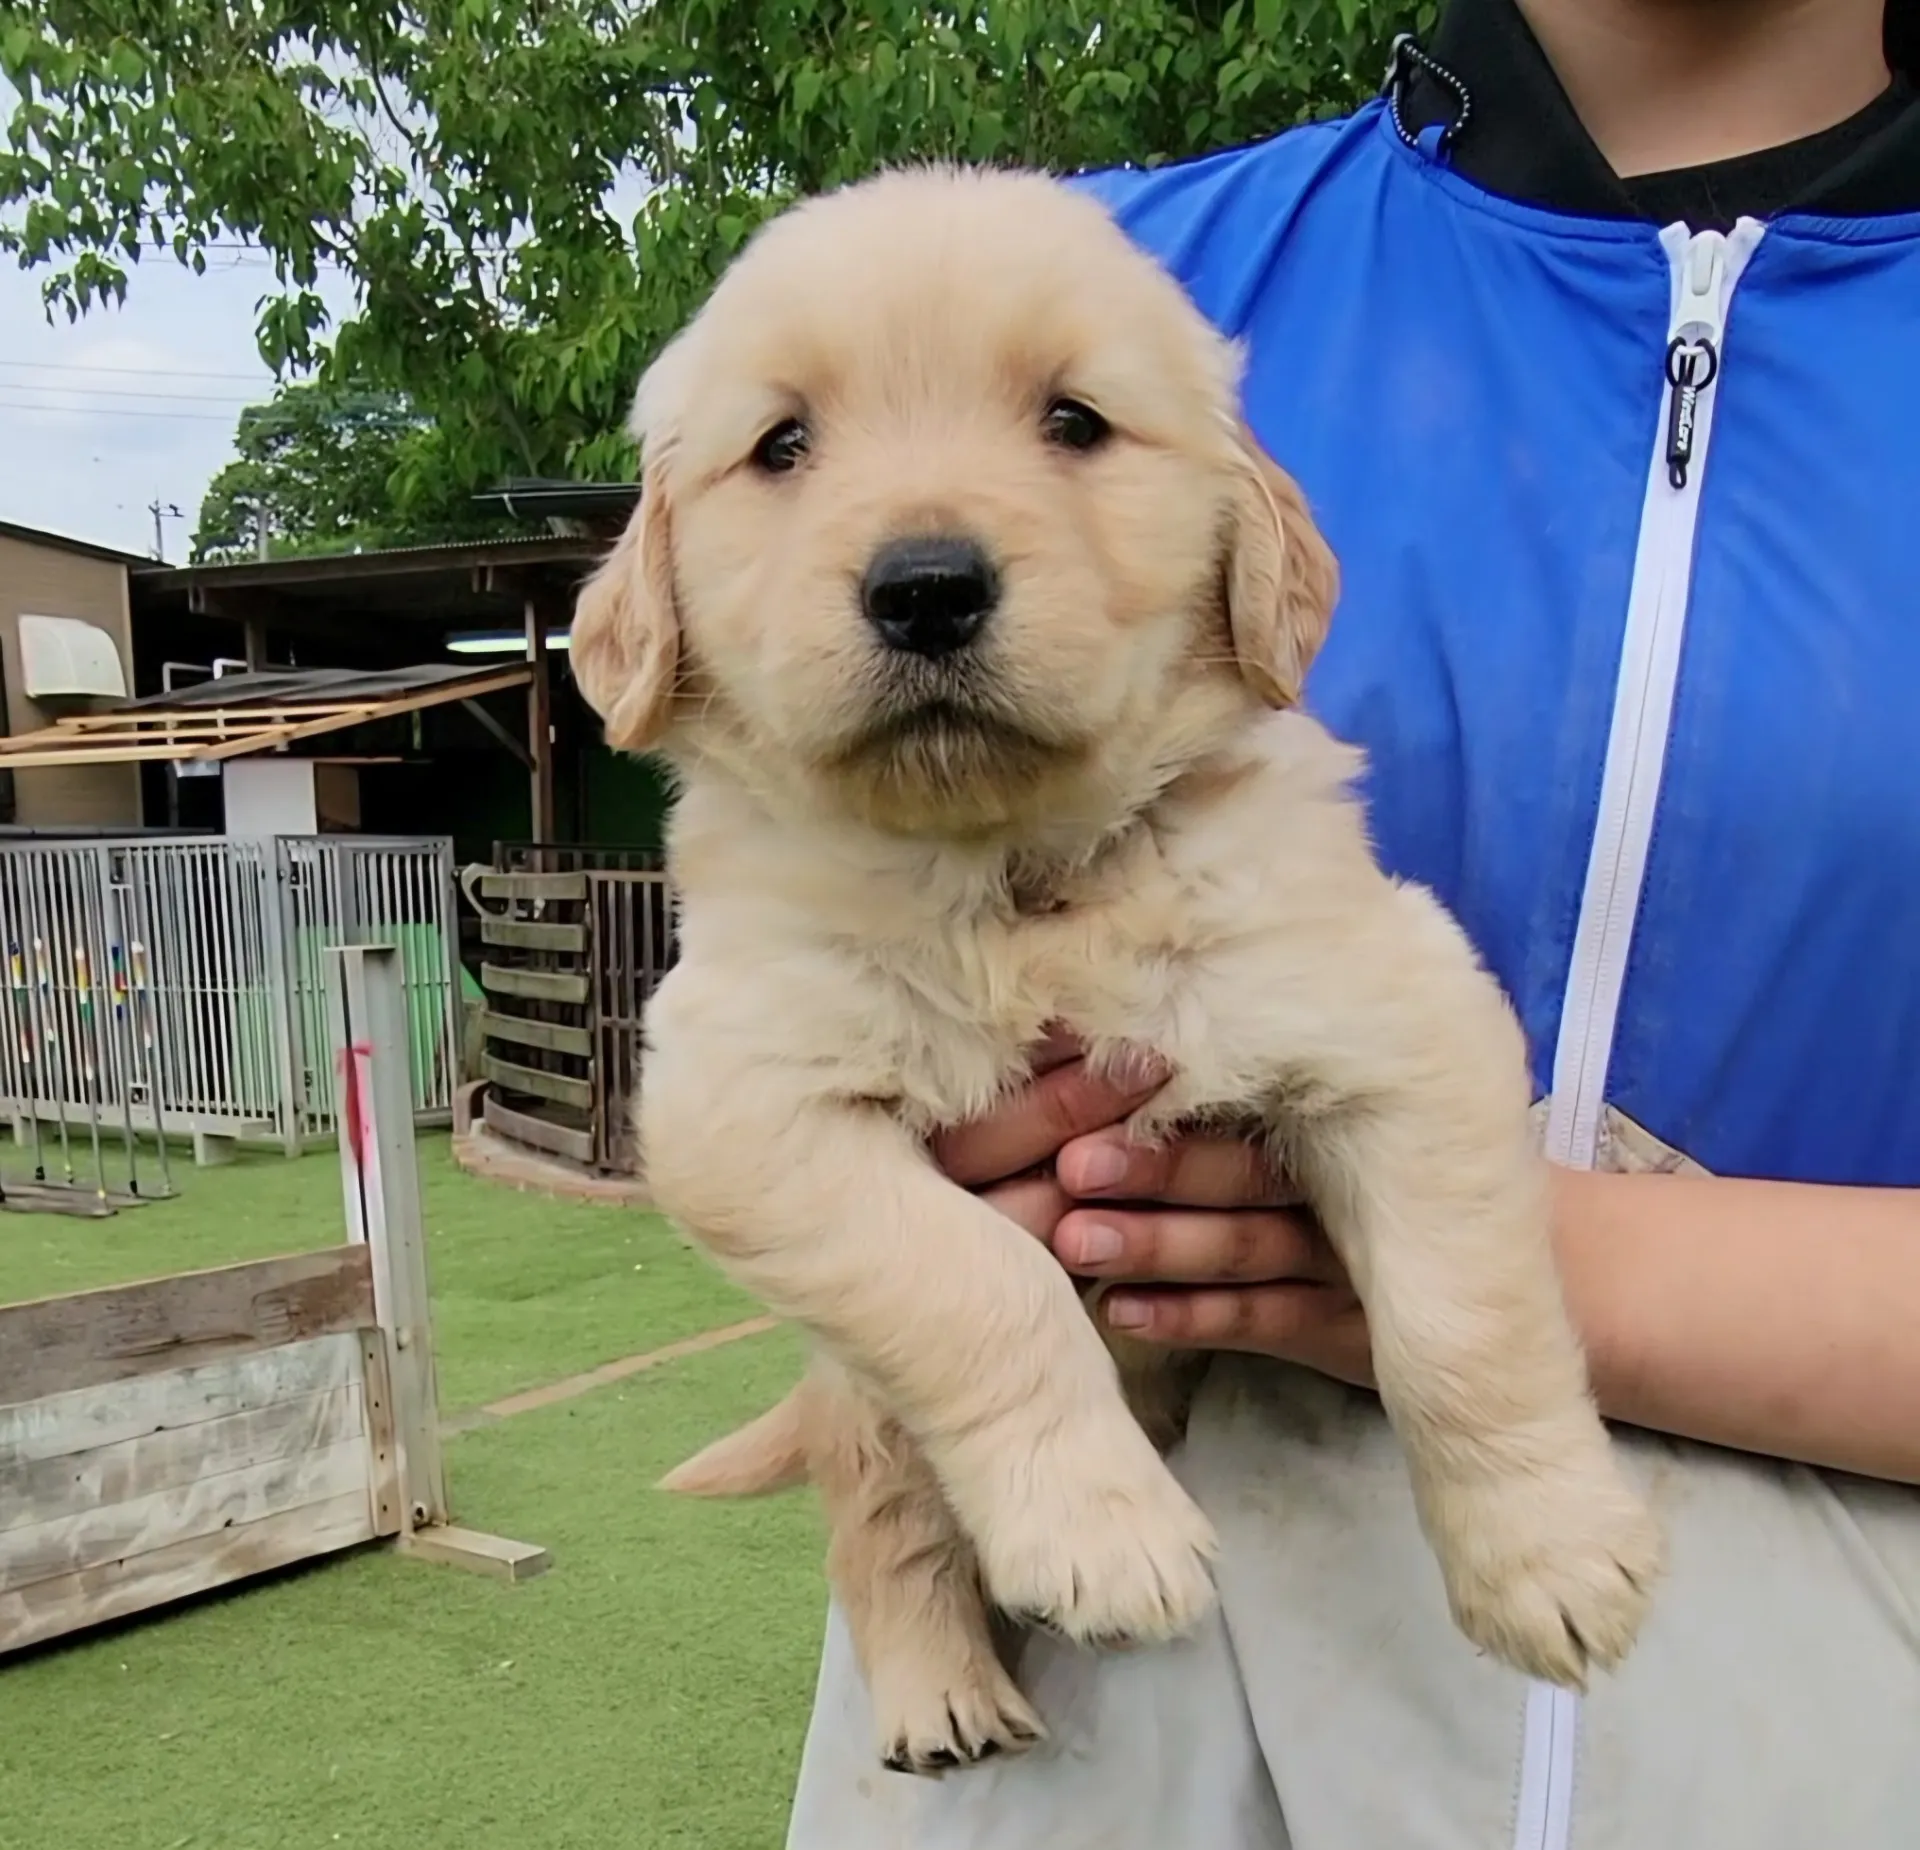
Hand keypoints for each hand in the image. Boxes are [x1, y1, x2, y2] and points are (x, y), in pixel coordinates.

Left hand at [931, 1029, 1373, 1386]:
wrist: (1449, 1288)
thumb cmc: (1330, 1184)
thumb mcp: (1300, 1128)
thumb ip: (1220, 1094)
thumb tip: (1082, 1034)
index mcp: (1320, 1119)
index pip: (1242, 1098)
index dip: (1158, 1088)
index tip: (1079, 1077)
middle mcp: (1340, 1180)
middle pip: (1246, 1168)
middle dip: (1158, 1165)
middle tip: (1073, 1164)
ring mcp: (1346, 1258)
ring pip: (1246, 1246)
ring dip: (1157, 1243)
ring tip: (1074, 1241)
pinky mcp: (1346, 1332)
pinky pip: (1263, 1323)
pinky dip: (1191, 1317)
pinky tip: (1119, 1311)